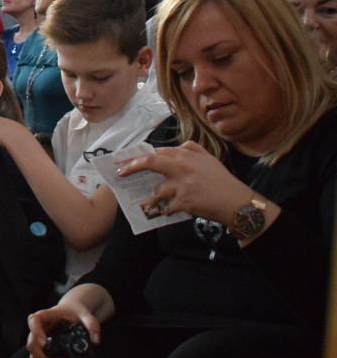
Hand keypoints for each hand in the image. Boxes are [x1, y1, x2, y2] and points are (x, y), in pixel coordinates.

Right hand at [24, 305, 101, 357]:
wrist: (74, 311)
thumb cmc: (75, 311)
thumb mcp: (85, 314)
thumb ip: (92, 325)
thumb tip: (95, 341)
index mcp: (47, 315)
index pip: (35, 320)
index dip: (36, 331)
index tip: (44, 342)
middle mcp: (41, 327)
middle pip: (32, 339)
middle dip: (41, 352)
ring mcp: (41, 337)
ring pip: (32, 349)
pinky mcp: (44, 346)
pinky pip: (36, 356)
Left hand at [118, 141, 251, 222]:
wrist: (237, 202)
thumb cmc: (222, 181)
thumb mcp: (210, 158)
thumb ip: (192, 149)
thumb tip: (177, 146)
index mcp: (187, 155)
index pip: (157, 152)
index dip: (140, 156)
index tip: (127, 161)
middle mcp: (182, 167)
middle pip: (150, 162)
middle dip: (131, 167)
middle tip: (121, 174)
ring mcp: (182, 185)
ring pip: (156, 192)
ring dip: (151, 199)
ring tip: (149, 203)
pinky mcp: (183, 201)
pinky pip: (166, 207)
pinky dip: (166, 210)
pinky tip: (169, 211)